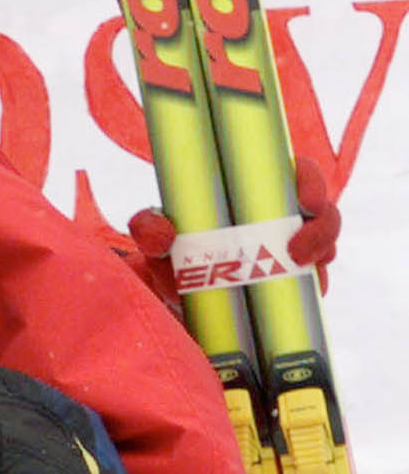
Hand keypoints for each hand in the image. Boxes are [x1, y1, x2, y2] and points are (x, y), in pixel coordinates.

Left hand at [126, 156, 341, 298]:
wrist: (173, 299)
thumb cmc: (169, 255)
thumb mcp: (155, 240)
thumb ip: (148, 230)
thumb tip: (160, 231)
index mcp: (252, 193)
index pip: (294, 174)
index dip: (309, 180)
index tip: (306, 199)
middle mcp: (278, 218)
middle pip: (321, 211)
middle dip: (323, 226)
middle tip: (298, 251)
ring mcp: (291, 251)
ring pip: (325, 246)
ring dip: (320, 256)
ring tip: (297, 270)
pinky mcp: (296, 284)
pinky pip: (318, 282)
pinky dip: (315, 285)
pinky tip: (303, 290)